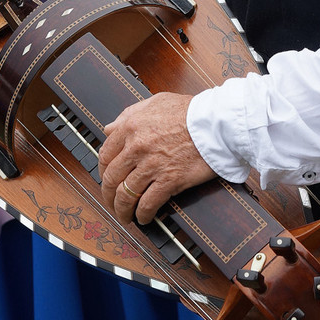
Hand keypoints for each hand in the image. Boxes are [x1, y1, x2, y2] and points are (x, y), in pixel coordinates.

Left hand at [98, 93, 215, 224]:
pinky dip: (142, 215)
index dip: (103, 171)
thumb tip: (110, 128)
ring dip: (122, 210)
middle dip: (108, 195)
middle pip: (111, 178)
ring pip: (125, 194)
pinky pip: (148, 203)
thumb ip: (129, 114)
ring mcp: (152, 165)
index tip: (107, 179)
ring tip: (125, 216)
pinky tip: (144, 218)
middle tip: (111, 202)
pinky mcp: (169, 180)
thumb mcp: (154, 102)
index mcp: (131, 127)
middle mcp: (137, 147)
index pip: (105, 155)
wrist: (216, 122)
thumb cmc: (189, 110)